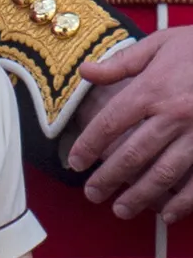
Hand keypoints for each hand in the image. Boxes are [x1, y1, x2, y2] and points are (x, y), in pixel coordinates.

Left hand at [69, 26, 192, 223]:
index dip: (88, 145)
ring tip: (121, 209)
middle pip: (132, 154)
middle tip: (91, 194)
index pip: (110, 123)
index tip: (75, 162)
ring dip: (141, 195)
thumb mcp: (160, 44)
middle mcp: (173, 114)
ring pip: (164, 172)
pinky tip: (168, 213)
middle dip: (108, 178)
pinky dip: (184, 201)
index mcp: (152, 89)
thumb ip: (121, 63)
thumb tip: (84, 72)